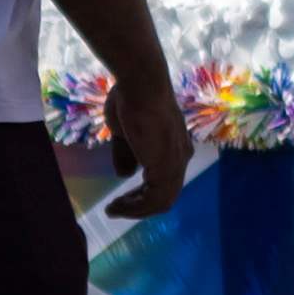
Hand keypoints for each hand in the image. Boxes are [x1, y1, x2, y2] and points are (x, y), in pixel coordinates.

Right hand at [92, 61, 191, 223]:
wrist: (141, 84)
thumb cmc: (132, 101)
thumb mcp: (125, 133)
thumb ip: (127, 155)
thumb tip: (125, 175)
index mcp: (174, 148)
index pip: (164, 181)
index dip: (143, 194)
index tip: (121, 199)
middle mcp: (180, 157)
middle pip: (165, 195)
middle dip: (139, 206)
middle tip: (116, 209)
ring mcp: (176, 162)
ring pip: (161, 201)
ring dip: (135, 210)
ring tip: (113, 210)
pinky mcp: (166, 166)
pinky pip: (154, 199)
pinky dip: (135, 208)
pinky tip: (116, 206)